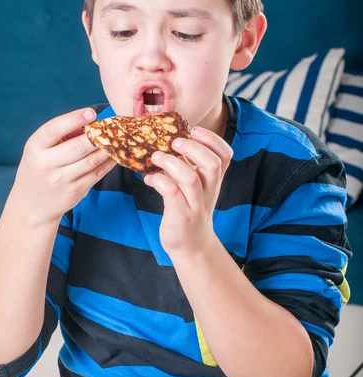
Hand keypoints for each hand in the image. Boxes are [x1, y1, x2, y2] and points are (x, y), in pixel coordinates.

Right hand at [11, 108, 116, 224]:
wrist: (32, 204)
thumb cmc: (38, 169)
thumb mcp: (39, 150)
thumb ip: (60, 136)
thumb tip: (90, 123)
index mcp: (35, 147)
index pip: (54, 129)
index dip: (74, 119)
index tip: (91, 112)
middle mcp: (46, 164)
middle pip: (78, 146)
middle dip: (97, 135)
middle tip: (111, 127)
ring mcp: (62, 180)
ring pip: (91, 161)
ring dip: (107, 148)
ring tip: (116, 138)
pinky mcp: (75, 192)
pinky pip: (96, 174)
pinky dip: (108, 163)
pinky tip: (115, 154)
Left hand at [144, 126, 232, 259]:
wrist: (192, 246)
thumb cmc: (190, 211)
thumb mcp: (196, 188)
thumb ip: (188, 167)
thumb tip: (166, 142)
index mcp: (214, 181)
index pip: (225, 155)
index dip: (213, 139)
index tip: (195, 130)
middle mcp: (209, 191)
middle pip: (212, 163)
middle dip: (193, 148)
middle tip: (174, 142)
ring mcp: (195, 204)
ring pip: (190, 178)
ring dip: (171, 163)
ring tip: (156, 157)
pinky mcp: (181, 216)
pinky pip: (172, 193)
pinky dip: (159, 181)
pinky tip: (150, 179)